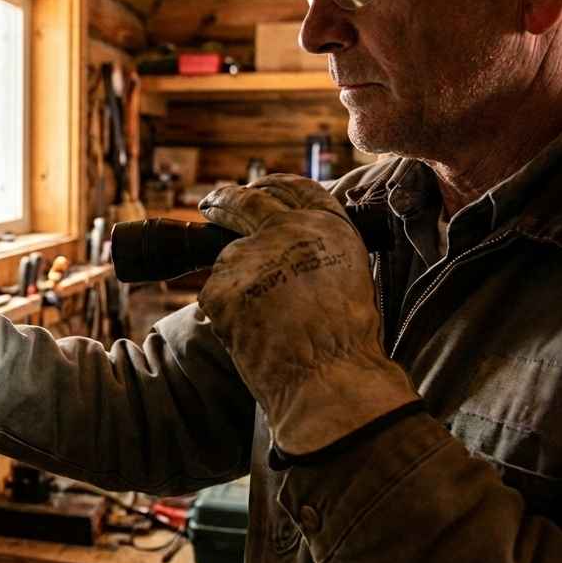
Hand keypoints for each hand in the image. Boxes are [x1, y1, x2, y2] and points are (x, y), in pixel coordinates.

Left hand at [198, 174, 417, 454]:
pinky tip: (252, 334)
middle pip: (246, 200)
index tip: (260, 188)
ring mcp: (248, 254)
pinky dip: (227, 313)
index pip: (293, 188)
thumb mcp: (348, 275)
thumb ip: (318, 249)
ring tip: (264, 319)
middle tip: (213, 203)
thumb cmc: (347, 340)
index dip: (274, 186)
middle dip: (226, 199)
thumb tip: (291, 245)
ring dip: (237, 281)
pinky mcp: (220, 285)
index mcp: (325, 225)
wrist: (328, 376)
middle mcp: (284, 229)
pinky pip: (216, 295)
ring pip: (229, 259)